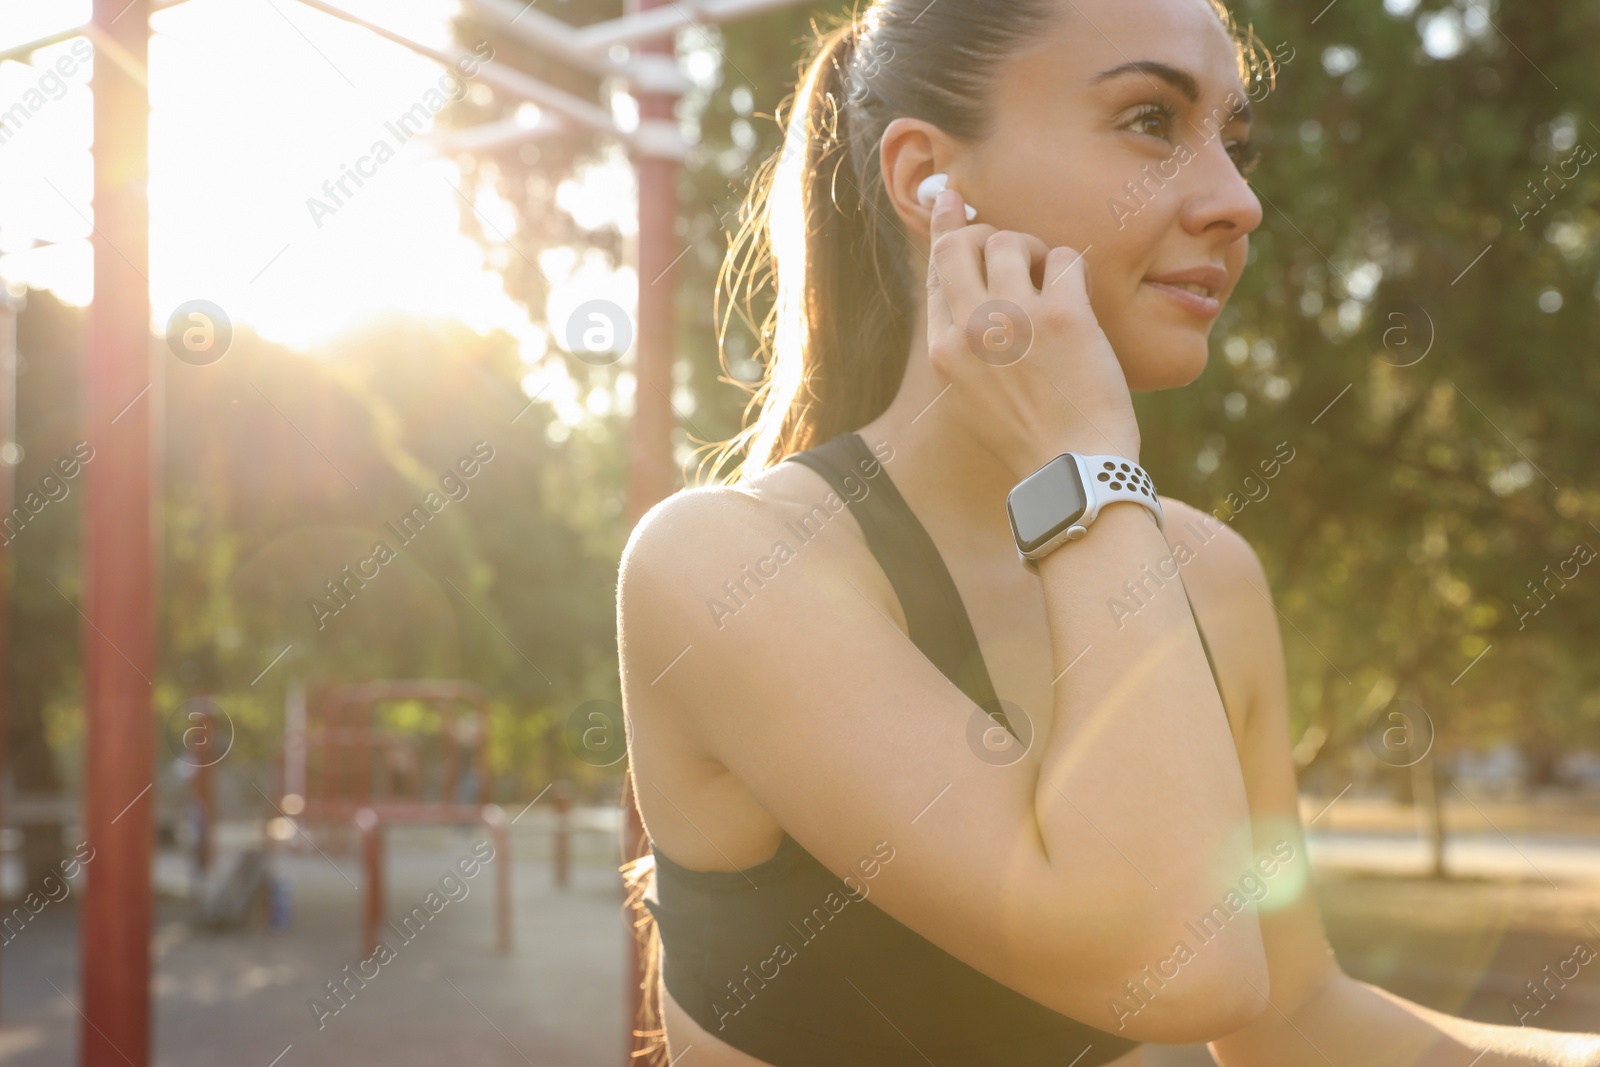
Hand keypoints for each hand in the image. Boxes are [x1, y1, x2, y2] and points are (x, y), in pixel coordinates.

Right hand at [925, 187, 1141, 478]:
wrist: (1071, 471)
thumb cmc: (1031, 440)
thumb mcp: (973, 398)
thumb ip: (965, 349)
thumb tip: (971, 300)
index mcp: (944, 350)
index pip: (937, 269)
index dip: (946, 227)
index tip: (951, 199)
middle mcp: (970, 329)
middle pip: (964, 243)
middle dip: (988, 232)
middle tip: (1017, 248)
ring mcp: (1014, 319)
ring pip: (1012, 240)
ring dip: (1036, 250)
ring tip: (1053, 281)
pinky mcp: (1062, 316)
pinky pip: (1065, 258)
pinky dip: (1074, 270)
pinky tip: (1080, 297)